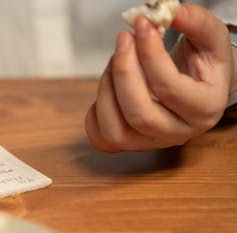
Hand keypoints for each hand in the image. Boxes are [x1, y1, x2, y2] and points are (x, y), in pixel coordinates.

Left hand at [86, 4, 236, 151]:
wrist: (195, 89)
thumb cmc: (201, 65)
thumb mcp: (209, 40)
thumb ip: (197, 23)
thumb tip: (172, 12)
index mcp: (205, 109)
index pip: (169, 88)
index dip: (150, 54)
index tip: (141, 26)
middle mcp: (177, 133)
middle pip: (139, 113)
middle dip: (123, 72)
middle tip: (123, 39)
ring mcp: (149, 144)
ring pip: (115, 129)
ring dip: (107, 88)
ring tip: (116, 60)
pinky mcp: (126, 146)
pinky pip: (100, 137)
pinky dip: (96, 110)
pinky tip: (111, 89)